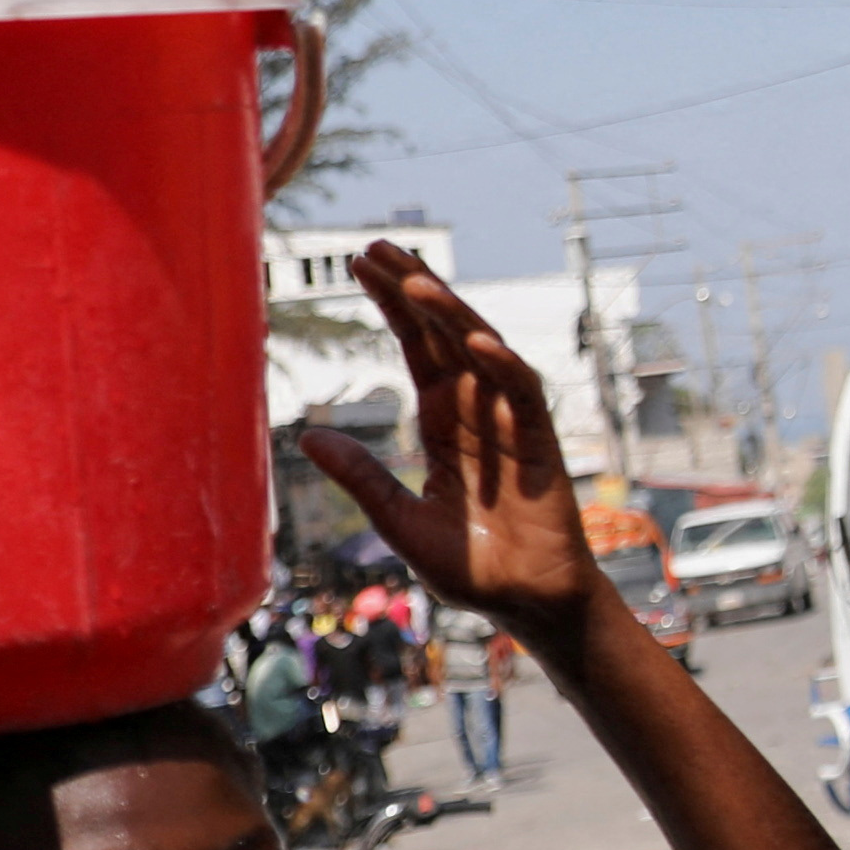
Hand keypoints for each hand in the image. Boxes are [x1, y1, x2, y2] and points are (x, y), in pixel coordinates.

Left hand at [305, 246, 600, 631]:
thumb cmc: (472, 569)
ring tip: (414, 280)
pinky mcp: (540, 441)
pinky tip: (475, 341)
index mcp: (443, 421)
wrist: (527, 603)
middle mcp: (476, 410)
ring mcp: (509, 421)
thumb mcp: (399, 521)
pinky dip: (502, 364)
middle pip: (443, 333)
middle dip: (411, 287)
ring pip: (480, 349)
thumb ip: (363, 476)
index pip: (416, 347)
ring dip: (450, 313)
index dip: (391, 304)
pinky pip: (523, 392)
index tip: (360, 263)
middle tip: (376, 246)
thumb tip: (308, 434)